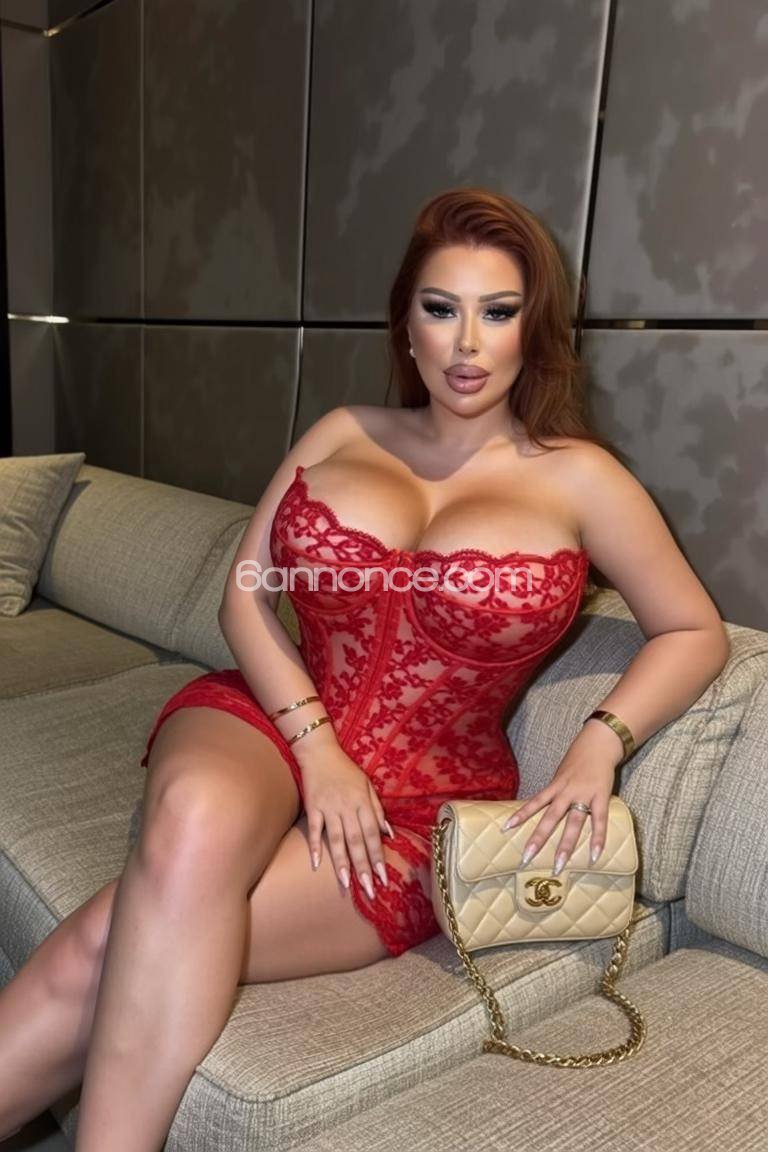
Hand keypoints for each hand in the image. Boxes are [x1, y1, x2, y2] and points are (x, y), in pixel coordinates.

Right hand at [299, 745, 392, 898]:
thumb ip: (378, 810)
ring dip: (341, 862)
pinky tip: (316, 864)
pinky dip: (315, 846)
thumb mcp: (368, 785)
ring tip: (346, 884)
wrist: (320, 753)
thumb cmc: (347, 770)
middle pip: (356, 841)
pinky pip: (314, 830)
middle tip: (368, 890)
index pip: (373, 834)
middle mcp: (347, 807)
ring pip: (336, 839)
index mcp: (363, 802)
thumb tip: (389, 834)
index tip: (383, 877)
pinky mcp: (312, 807)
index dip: (378, 856)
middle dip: (363, 867)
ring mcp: (328, 808)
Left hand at [501, 753, 616, 874]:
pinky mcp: (600, 796)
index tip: (504, 829)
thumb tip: (544, 806)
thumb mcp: (561, 774)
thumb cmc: (579, 760)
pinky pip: (598, 820)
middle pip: (549, 818)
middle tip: (526, 858)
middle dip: (538, 839)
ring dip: (565, 846)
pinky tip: (595, 856)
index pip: (534, 803)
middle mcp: (566, 792)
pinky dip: (598, 838)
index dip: (520, 815)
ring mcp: (583, 795)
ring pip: (572, 824)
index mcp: (554, 786)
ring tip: (558, 865)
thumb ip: (556, 791)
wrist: (599, 743)